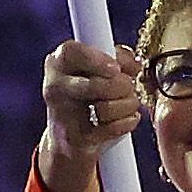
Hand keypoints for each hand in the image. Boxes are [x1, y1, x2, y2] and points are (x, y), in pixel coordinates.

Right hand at [37, 39, 149, 191]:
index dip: (98, 60)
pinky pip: (113, 128)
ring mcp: (63, 115)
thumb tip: (135, 65)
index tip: (115, 68)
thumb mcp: (97, 67)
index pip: (72, 52)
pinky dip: (127, 122)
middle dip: (122, 85)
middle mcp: (55, 87)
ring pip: (106, 108)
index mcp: (57, 63)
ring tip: (128, 103)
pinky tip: (126, 119)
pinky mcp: (76, 139)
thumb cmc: (88, 93)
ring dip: (128, 104)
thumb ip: (118, 57)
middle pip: (94, 84)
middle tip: (128, 86)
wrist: (68, 136)